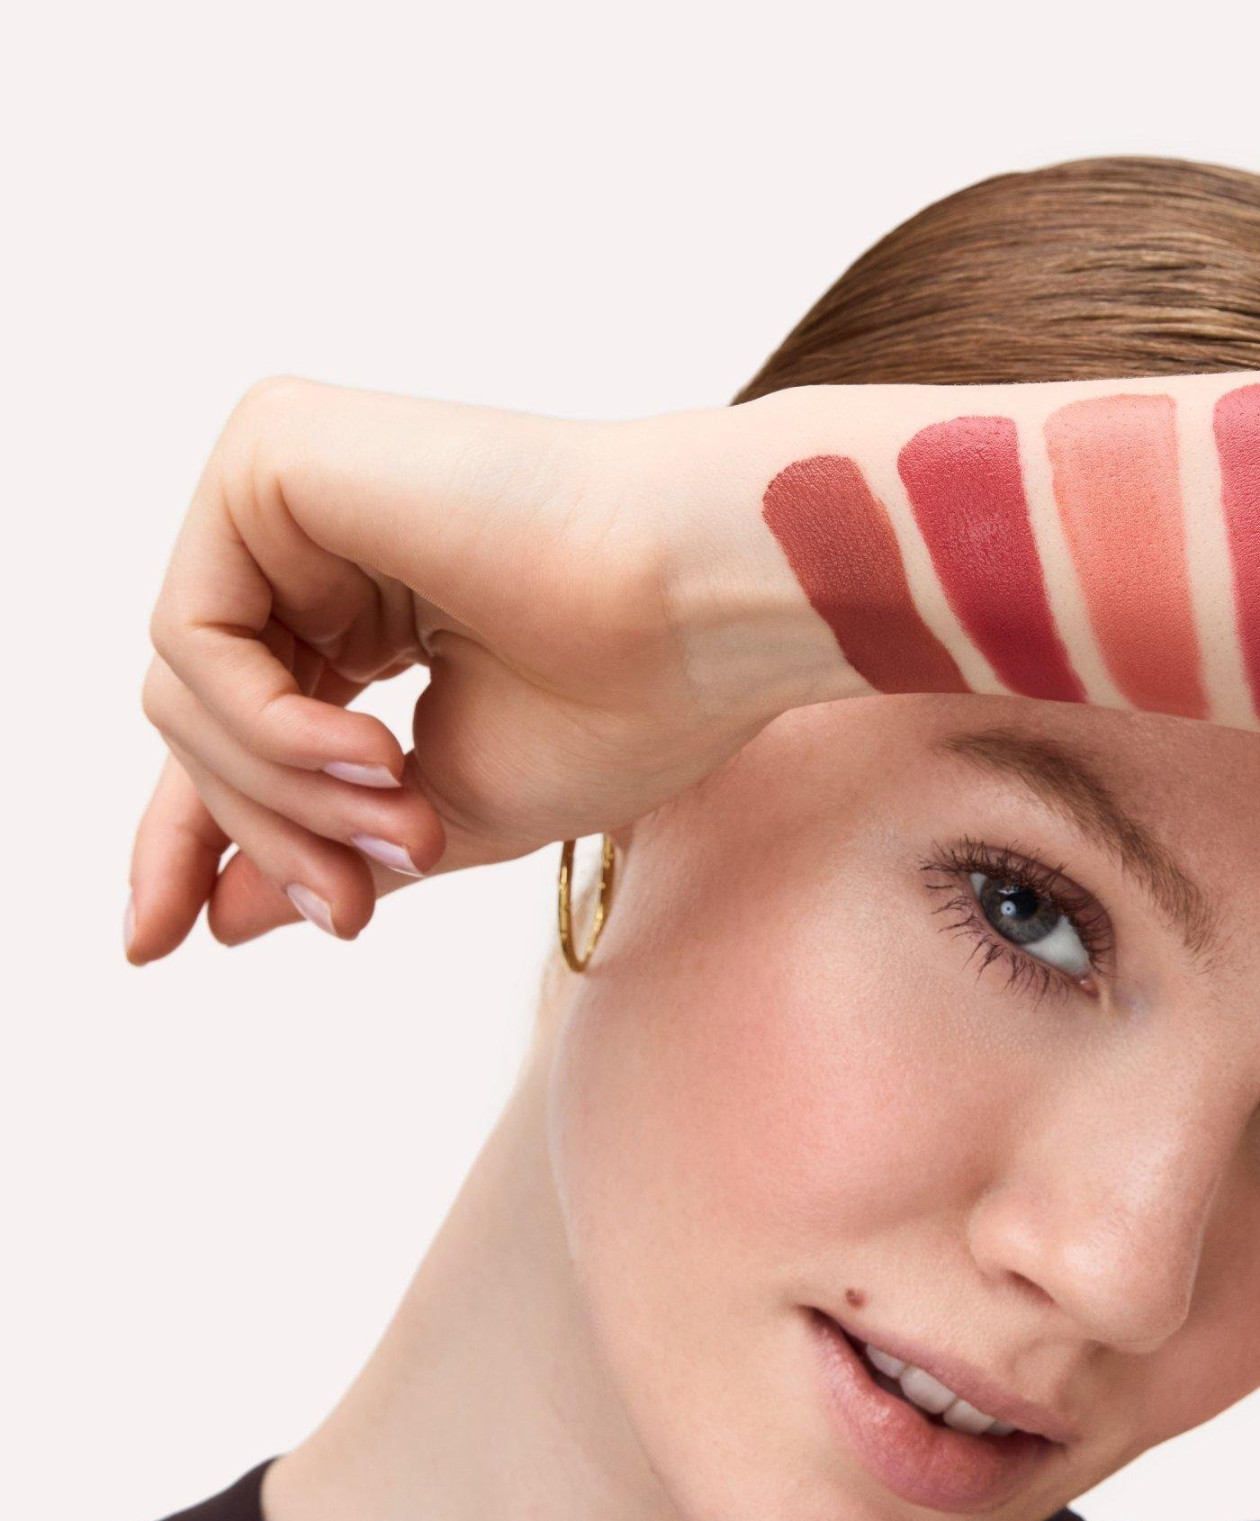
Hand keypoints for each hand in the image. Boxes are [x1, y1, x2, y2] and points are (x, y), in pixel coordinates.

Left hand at [127, 377, 810, 957]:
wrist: (705, 604)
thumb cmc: (624, 705)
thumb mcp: (451, 808)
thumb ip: (327, 846)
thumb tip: (211, 918)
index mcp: (368, 611)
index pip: (244, 730)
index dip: (199, 835)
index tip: (164, 941)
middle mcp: (318, 543)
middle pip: (203, 719)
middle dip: (269, 833)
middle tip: (352, 915)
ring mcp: (291, 490)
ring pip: (189, 689)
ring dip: (282, 795)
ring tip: (407, 828)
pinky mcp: (274, 450)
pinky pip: (195, 632)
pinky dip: (265, 726)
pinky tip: (373, 754)